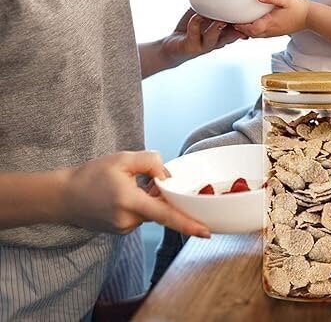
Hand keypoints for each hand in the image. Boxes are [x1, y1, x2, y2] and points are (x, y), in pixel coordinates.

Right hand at [61, 151, 209, 236]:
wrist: (63, 196)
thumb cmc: (92, 175)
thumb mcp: (123, 159)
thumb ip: (151, 162)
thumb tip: (167, 175)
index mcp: (130, 202)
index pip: (165, 215)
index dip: (188, 224)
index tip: (206, 232)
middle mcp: (128, 220)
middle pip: (160, 208)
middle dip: (162, 194)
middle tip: (145, 179)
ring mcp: (124, 228)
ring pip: (151, 210)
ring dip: (150, 197)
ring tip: (127, 184)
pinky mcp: (121, 230)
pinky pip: (141, 215)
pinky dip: (142, 203)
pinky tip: (124, 194)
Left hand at [163, 9, 246, 66]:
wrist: (173, 48)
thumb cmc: (192, 29)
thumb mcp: (204, 14)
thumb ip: (211, 1)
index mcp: (225, 33)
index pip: (241, 28)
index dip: (248, 21)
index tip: (254, 10)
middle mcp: (218, 40)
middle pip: (233, 35)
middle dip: (239, 26)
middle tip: (241, 14)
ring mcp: (205, 45)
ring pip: (215, 36)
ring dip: (217, 26)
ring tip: (220, 18)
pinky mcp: (192, 46)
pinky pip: (195, 33)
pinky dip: (196, 22)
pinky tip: (197, 15)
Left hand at [235, 0, 308, 37]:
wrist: (311, 17)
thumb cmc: (300, 8)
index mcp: (271, 23)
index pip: (251, 30)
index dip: (240, 27)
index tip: (232, 21)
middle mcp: (270, 31)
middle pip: (251, 34)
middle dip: (241, 29)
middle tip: (232, 21)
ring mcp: (273, 32)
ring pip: (255, 35)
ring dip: (247, 30)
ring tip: (240, 21)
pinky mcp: (276, 31)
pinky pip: (261, 33)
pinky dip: (254, 30)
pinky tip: (253, 22)